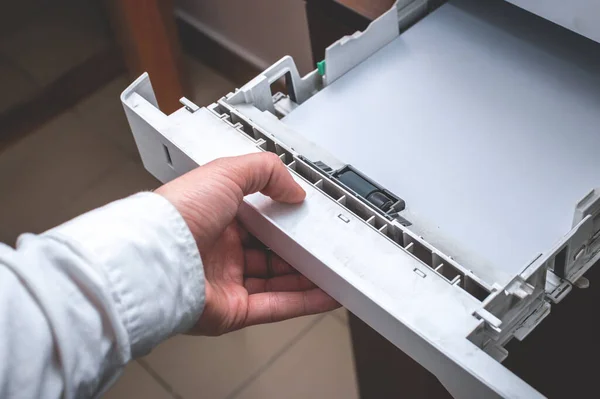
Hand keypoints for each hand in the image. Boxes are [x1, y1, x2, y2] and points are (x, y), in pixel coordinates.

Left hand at [156, 153, 339, 334]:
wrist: (156, 259)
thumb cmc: (177, 214)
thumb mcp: (227, 172)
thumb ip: (266, 172)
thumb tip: (294, 190)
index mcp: (215, 216)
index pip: (259, 217)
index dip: (284, 216)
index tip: (307, 215)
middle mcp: (220, 250)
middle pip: (271, 251)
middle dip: (300, 250)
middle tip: (325, 245)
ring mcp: (227, 281)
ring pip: (278, 281)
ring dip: (308, 277)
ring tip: (335, 271)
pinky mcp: (234, 310)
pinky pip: (277, 305)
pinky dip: (304, 301)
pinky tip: (326, 293)